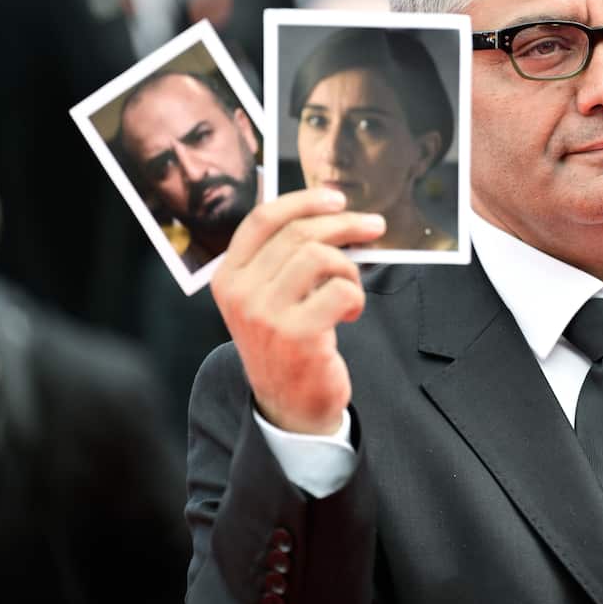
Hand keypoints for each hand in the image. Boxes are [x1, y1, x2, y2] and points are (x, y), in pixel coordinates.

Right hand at [211, 188, 385, 434]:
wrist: (289, 404)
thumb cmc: (288, 340)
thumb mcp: (270, 296)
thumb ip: (284, 257)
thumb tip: (331, 211)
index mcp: (228, 276)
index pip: (262, 219)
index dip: (303, 201)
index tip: (336, 199)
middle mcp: (240, 293)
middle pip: (299, 233)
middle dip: (345, 224)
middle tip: (374, 227)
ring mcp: (266, 314)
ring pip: (320, 256)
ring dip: (349, 268)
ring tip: (351, 289)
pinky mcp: (297, 334)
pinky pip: (340, 289)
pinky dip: (355, 296)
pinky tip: (350, 313)